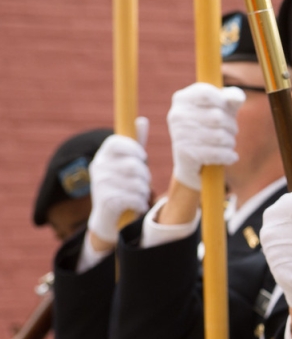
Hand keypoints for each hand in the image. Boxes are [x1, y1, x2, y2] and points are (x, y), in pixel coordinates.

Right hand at [87, 117, 150, 244]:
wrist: (107, 218)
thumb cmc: (122, 187)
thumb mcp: (128, 165)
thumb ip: (136, 145)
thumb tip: (142, 119)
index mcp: (103, 156)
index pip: (116, 142)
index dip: (134, 148)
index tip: (143, 158)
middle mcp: (98, 167)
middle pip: (134, 165)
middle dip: (145, 177)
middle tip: (142, 184)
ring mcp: (101, 184)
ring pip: (138, 184)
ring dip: (144, 193)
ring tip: (137, 196)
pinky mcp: (107, 201)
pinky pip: (135, 199)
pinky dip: (140, 204)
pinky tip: (134, 206)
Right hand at [168, 82, 244, 189]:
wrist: (192, 162)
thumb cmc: (210, 128)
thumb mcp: (221, 109)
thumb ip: (231, 99)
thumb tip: (239, 97)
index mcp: (182, 98)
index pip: (207, 94)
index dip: (223, 102)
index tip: (227, 111)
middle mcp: (177, 114)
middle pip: (217, 117)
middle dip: (232, 126)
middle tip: (232, 132)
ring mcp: (179, 134)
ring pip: (220, 136)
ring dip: (231, 142)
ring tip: (228, 144)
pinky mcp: (185, 154)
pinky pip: (217, 153)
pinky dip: (229, 156)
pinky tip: (231, 157)